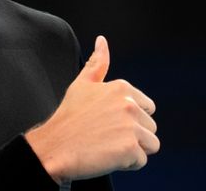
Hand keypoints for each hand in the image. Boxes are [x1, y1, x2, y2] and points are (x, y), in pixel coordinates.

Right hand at [24, 35, 159, 181]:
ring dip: (133, 150)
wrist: (54, 147)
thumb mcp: (82, 85)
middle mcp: (128, 104)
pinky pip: (141, 161)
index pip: (147, 108)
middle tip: (105, 136)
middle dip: (132, 135)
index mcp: (121, 88)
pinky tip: (106, 156)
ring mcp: (130, 126)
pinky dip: (126, 164)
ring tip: (108, 146)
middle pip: (150, 127)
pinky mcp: (130, 148)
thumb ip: (97, 63)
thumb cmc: (67, 118)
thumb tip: (102, 40)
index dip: (129, 118)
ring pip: (151, 144)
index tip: (107, 122)